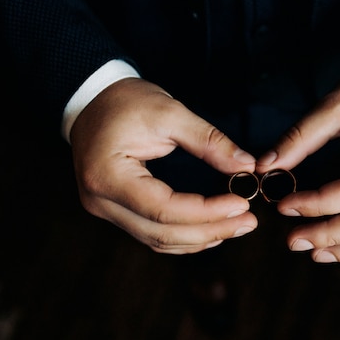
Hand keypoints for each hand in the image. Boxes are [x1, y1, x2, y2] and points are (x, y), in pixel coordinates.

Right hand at [70, 78, 257, 253]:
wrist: (92, 99)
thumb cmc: (125, 101)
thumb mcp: (169, 112)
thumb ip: (209, 141)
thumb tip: (246, 166)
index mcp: (108, 176)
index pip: (164, 209)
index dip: (207, 212)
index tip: (242, 204)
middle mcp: (101, 201)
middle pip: (161, 233)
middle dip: (210, 230)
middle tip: (248, 222)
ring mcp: (105, 209)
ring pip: (157, 240)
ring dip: (200, 237)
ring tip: (236, 226)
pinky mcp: (115, 209)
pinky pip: (152, 233)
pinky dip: (183, 235)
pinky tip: (211, 229)